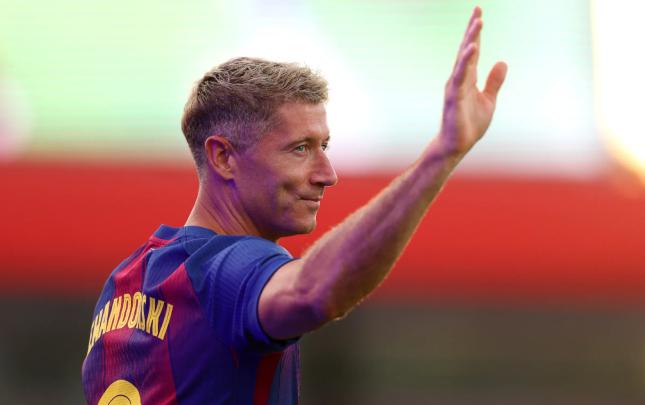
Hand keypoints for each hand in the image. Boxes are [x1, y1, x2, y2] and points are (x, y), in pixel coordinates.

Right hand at [438, 6, 506, 156]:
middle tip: (478, 9)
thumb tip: (502, 62)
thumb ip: (494, 81)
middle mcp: (459, 78)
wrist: (457, 145)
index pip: (473, 51)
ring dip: (471, 40)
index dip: (476, 33)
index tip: (480, 14)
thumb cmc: (469, 124)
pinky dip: (466, 61)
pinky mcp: (454, 96)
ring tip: (478, 22)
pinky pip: (461, 75)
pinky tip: (473, 48)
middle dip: (472, 29)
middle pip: (467, 49)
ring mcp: (455, 86)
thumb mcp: (489, 100)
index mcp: (468, 78)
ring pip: (463, 59)